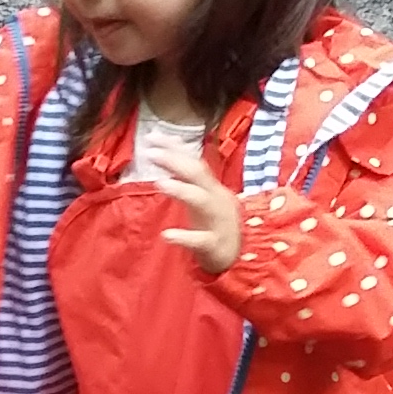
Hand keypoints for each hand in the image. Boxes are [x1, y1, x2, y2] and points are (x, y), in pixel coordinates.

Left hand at [152, 147, 242, 273]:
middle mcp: (216, 199)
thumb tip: (167, 152)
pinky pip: (200, 240)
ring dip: (181, 190)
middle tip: (151, 152)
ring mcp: (217, 221)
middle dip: (175, 161)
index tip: (152, 137)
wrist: (241, 256)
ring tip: (159, 183)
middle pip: (198, 175)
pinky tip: (167, 235)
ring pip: (201, 202)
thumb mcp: (204, 197)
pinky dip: (184, 237)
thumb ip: (187, 177)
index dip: (175, 148)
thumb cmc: (215, 224)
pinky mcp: (215, 245)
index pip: (193, 162)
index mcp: (212, 188)